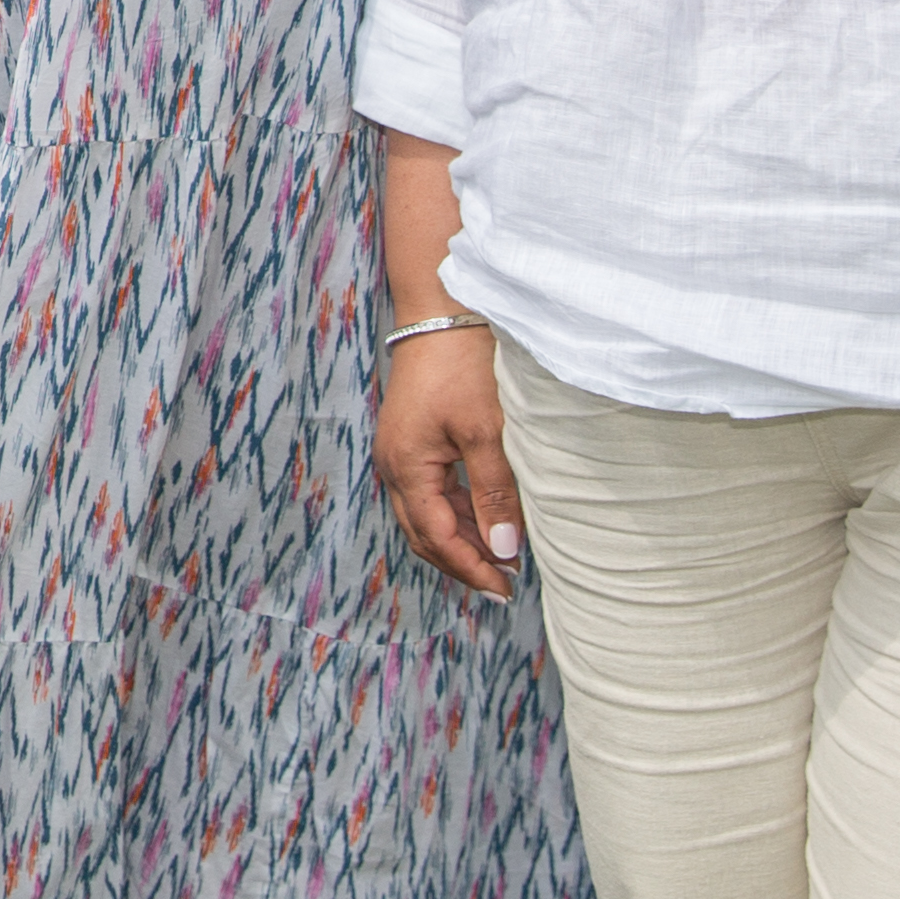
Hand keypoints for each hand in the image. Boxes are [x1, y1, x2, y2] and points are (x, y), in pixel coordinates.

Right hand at [373, 326, 525, 599]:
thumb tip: (503, 549)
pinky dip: (458, 513)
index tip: (505, 587)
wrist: (441, 312)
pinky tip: (488, 518)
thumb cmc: (462, 366)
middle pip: (424, 534)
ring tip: (503, 555)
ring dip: (462, 539)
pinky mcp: (411, 441)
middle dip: (462, 562)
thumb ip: (494, 493)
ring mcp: (399, 453)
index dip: (471, 567)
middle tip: (504, 584)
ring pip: (427, 515)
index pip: (437, 538)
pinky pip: (430, 492)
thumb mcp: (486, 431)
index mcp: (406, 467)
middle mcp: (394, 465)